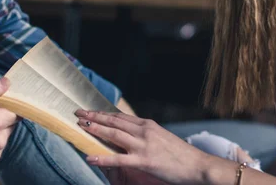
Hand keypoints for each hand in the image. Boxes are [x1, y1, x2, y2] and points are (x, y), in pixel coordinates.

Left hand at [75, 110, 210, 184]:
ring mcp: (143, 145)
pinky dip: (103, 157)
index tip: (90, 111)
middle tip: (78, 112)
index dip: (103, 113)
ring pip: (114, 134)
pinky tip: (90, 157)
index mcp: (148, 125)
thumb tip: (130, 134)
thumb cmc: (181, 154)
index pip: (120, 116)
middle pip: (114, 121)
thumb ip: (146, 134)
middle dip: (94, 117)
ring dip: (95, 129)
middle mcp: (144, 131)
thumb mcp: (162, 138)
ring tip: (80, 126)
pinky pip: (118, 159)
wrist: (198, 165)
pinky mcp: (144, 160)